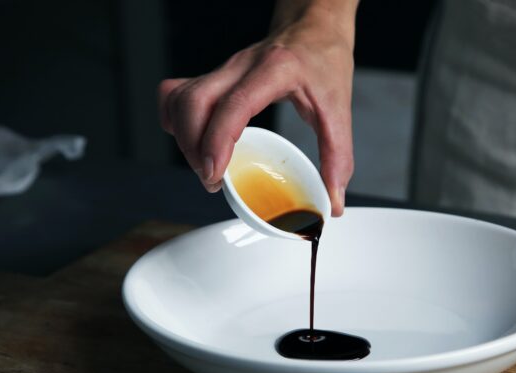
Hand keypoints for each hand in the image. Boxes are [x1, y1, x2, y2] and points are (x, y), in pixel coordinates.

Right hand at [158, 4, 355, 215]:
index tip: (214, 173)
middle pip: (194, 102)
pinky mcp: (214, 77)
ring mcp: (224, 70)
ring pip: (180, 99)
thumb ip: (338, 158)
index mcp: (274, 71)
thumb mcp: (339, 109)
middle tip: (213, 178)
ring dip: (183, 138)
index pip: (234, 104)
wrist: (314, 29)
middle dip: (194, 148)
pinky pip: (176, 95)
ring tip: (205, 166)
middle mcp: (241, 66)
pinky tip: (193, 140)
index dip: (217, 141)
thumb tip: (334, 200)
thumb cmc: (324, 62)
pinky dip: (176, 120)